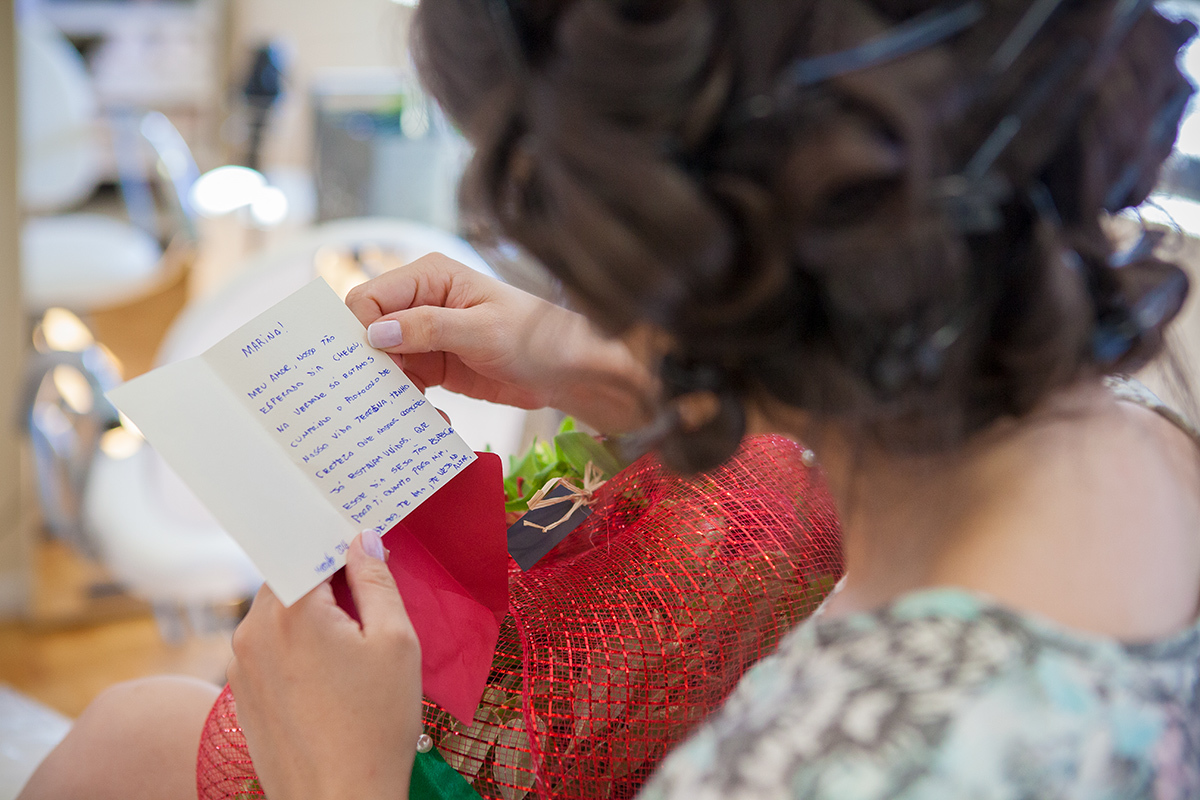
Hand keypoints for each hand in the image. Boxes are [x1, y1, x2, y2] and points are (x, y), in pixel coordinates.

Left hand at [227, 532, 420, 799]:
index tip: (365, 546)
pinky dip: (295, 647)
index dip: (340, 543)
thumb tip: (363, 540)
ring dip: (310, 615)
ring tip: (351, 649)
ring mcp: (240, 664)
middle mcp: (253, 629)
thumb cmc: (375, 724)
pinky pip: (268, 648)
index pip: (309, 547)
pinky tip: (329, 678)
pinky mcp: (240, 693)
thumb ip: (377, 580)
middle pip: (291, 578)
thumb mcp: (396, 642)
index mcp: (291, 608)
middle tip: (367, 602)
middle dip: (327, 581)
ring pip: (277, 613)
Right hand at [345, 253, 656, 432]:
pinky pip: (405, 384)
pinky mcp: (435, 365)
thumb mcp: (481, 331)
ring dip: (388, 390)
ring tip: (401, 416)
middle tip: (369, 400)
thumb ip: (428, 329)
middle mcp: (421, 302)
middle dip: (367, 365)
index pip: (369, 298)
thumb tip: (376, 333)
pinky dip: (408, 403)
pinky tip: (430, 420)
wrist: (570, 371)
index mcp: (429, 277)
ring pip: (383, 363)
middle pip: (369, 332)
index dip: (355, 331)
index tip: (358, 368)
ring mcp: (426, 336)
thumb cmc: (535, 337)